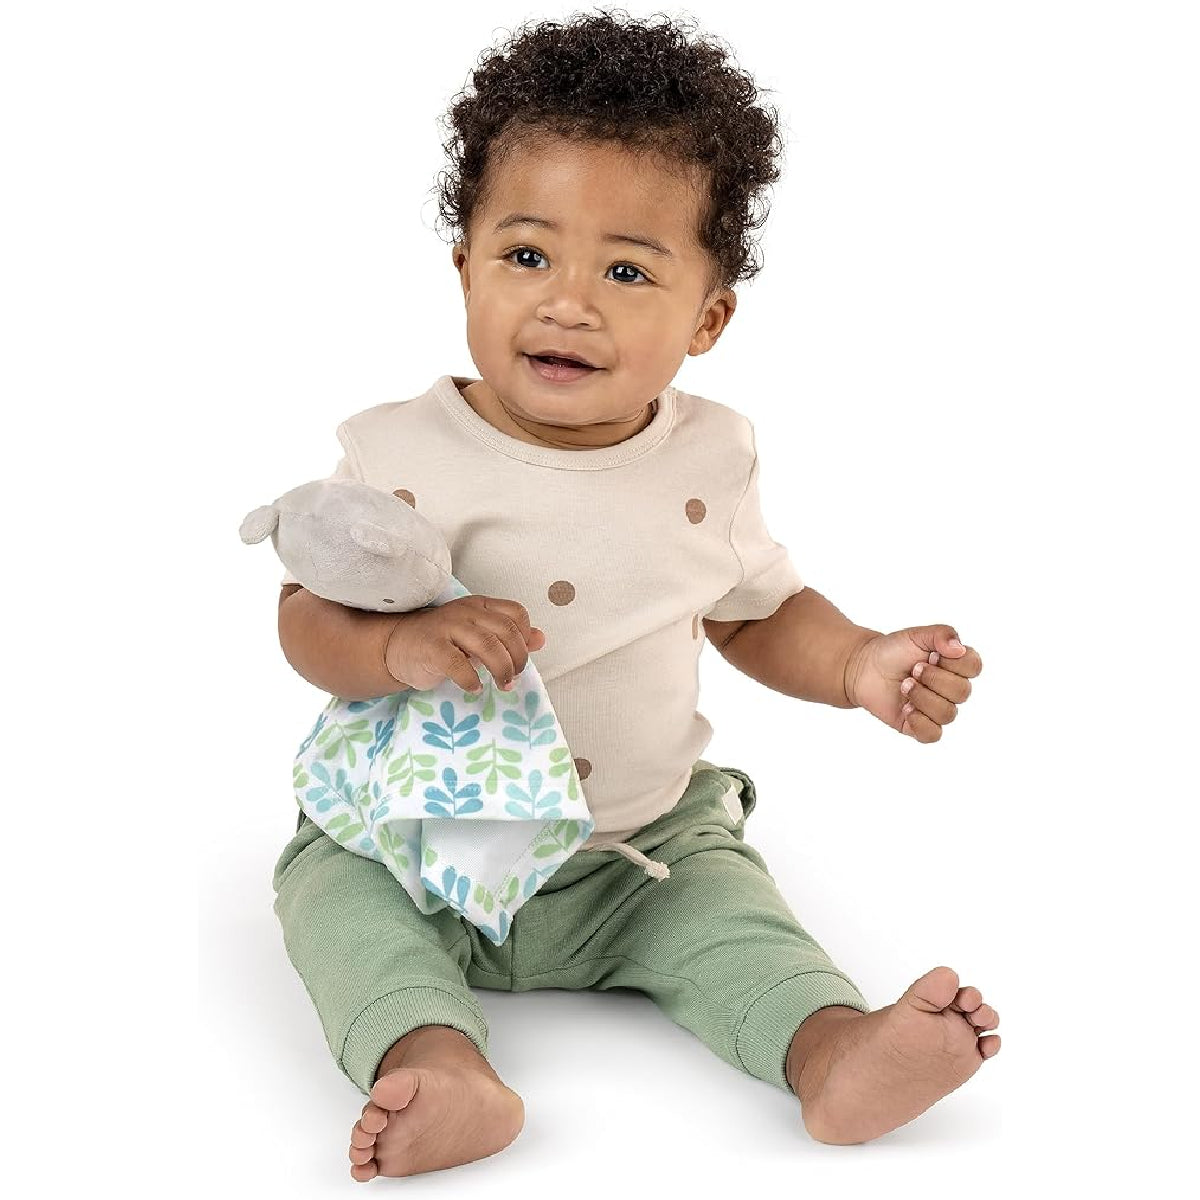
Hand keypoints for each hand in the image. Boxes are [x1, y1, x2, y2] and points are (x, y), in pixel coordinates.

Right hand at [383, 595, 545, 693]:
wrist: (397, 646)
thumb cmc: (442, 642)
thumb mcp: (479, 636)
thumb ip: (509, 637)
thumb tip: (541, 639)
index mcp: (480, 606)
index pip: (516, 613)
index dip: (525, 637)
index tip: (521, 658)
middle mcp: (466, 611)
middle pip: (506, 631)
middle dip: (517, 659)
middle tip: (513, 678)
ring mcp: (448, 627)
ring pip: (487, 645)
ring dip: (501, 670)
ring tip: (502, 685)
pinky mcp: (431, 647)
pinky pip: (458, 663)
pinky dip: (471, 679)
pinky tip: (474, 687)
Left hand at [844, 625, 981, 742]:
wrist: (863, 667)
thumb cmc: (893, 650)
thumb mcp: (917, 635)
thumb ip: (941, 634)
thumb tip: (960, 648)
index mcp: (955, 665)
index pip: (974, 667)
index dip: (953, 662)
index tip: (931, 655)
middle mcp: (950, 689)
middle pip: (962, 692)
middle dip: (934, 679)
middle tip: (913, 670)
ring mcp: (936, 709)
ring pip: (948, 714)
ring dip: (922, 697)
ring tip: (904, 685)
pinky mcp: (920, 726)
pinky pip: (933, 734)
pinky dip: (920, 722)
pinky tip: (905, 708)